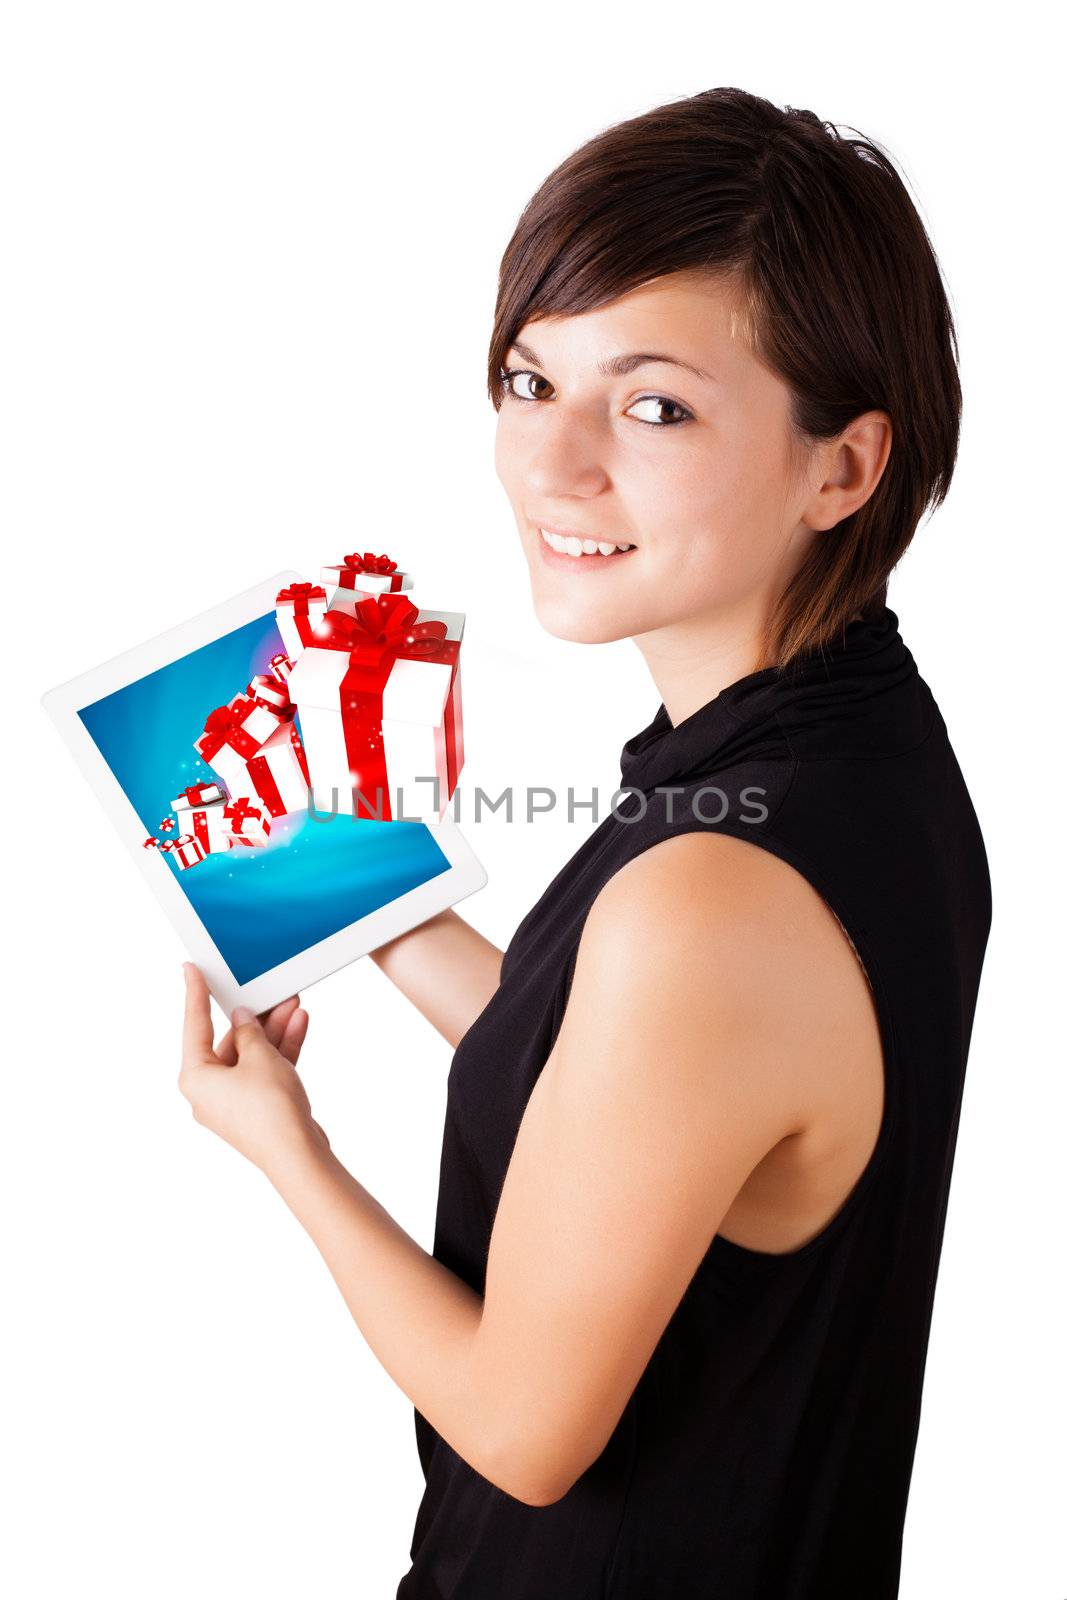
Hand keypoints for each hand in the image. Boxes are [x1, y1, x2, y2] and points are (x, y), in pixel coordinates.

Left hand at [178, 963, 329, 1173]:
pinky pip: (265, 1072)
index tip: (191, 970)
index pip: (194, 1026)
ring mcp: (234, 1102)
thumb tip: (242, 1018)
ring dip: (273, 1031)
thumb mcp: (259, 1057)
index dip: (194, 994)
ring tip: (293, 1006)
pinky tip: (298, 1027)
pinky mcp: (256, 1109)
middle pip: (230, 1041)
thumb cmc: (270, 1110)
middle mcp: (209, 1091)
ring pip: (252, 1056)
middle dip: (255, 1017)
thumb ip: (249, 1032)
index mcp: (195, 1077)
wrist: (297, 1155)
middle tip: (271, 993)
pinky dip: (280, 1051)